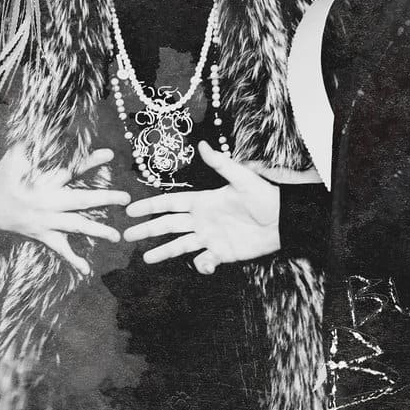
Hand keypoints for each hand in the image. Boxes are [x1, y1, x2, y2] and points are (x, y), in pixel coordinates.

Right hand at [0, 143, 129, 275]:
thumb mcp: (11, 159)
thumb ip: (26, 146)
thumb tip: (33, 132)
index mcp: (44, 182)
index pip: (72, 168)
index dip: (90, 161)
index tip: (109, 154)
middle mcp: (49, 202)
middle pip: (81, 200)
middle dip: (105, 199)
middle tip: (126, 199)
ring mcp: (47, 221)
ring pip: (76, 227)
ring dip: (98, 231)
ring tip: (117, 237)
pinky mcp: (43, 235)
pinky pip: (60, 249)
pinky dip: (73, 260)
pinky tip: (87, 270)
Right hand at [123, 141, 280, 274]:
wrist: (282, 220)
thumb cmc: (263, 196)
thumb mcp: (241, 177)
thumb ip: (220, 163)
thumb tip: (202, 144)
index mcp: (202, 201)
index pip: (170, 203)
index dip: (150, 206)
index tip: (131, 210)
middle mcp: (201, 220)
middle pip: (168, 225)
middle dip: (147, 230)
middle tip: (127, 235)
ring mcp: (209, 238)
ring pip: (180, 246)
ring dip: (163, 252)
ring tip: (145, 259)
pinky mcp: (221, 254)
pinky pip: (205, 261)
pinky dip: (202, 265)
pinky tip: (205, 265)